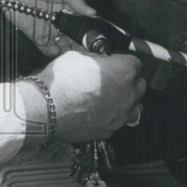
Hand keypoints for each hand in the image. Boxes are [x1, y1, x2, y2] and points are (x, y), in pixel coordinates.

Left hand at [0, 0, 94, 56]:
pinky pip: (47, 49)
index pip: (84, 23)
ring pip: (64, 46)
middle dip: (83, 46)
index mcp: (69, 7)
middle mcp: (61, 20)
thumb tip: (93, 13)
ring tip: (77, 56)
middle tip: (90, 53)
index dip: (92, 33)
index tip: (100, 41)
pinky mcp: (35, 35)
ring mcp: (49, 29)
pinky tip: (60, 54)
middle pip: (76, 37)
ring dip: (70, 52)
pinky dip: (54, 54)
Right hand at [19, 50, 145, 142]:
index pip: (136, 63)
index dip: (123, 61)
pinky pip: (118, 121)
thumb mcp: (78, 56)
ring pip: (135, 107)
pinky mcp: (110, 130)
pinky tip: (98, 111)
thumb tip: (99, 61)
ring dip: (126, 100)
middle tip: (113, 77)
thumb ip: (96, 59)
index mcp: (123, 71)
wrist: (47, 108)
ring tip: (110, 97)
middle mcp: (128, 94)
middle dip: (129, 80)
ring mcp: (121, 115)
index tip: (114, 61)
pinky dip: (112, 116)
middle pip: (140, 85)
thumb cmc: (62, 79)